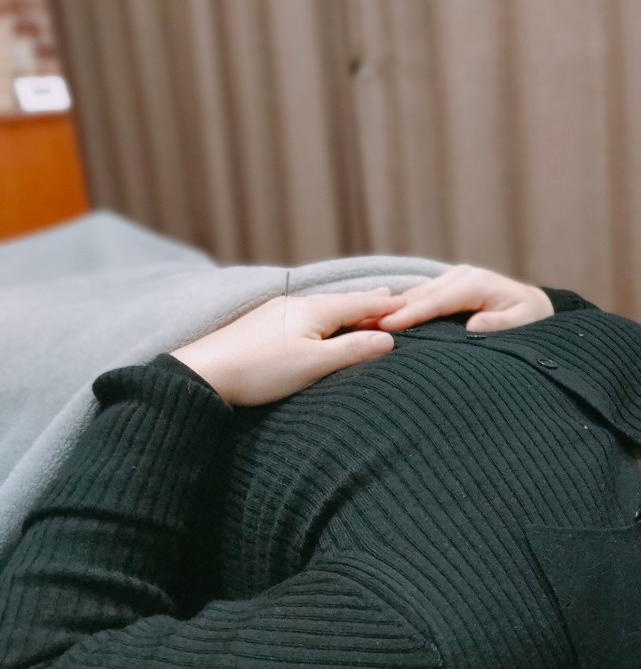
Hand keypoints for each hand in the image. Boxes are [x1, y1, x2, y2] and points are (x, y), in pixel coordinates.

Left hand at [171, 289, 405, 405]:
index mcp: (314, 311)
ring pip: (322, 308)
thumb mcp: (314, 364)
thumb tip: (388, 340)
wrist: (202, 375)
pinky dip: (324, 317)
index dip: (386, 305)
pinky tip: (318, 322)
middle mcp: (297, 305)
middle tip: (390, 293)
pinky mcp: (262, 327)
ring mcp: (276, 314)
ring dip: (345, 308)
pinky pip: (305, 316)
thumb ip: (352, 350)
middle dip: (367, 301)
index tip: (410, 301)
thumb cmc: (260, 371)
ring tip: (359, 305)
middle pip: (342, 301)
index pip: (361, 305)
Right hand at [375, 265, 553, 332]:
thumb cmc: (532, 320)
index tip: (387, 325)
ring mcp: (452, 279)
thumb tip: (474, 328)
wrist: (536, 308)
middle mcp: (461, 276)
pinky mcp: (447, 287)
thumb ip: (500, 326)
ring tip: (361, 322)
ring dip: (390, 308)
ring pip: (416, 294)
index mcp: (477, 283)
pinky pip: (419, 297)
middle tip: (360, 325)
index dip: (412, 313)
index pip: (438, 300)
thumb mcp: (523, 324)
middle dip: (391, 310)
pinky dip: (400, 307)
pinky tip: (378, 318)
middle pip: (420, 295)